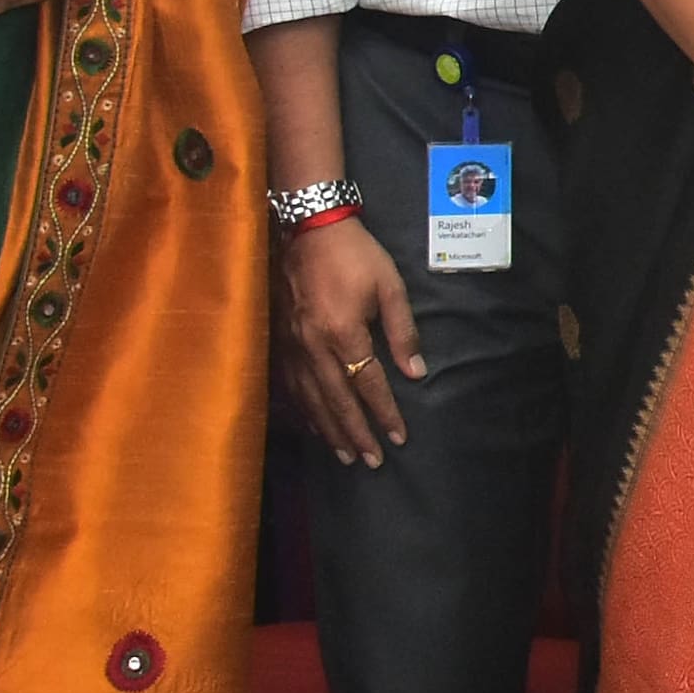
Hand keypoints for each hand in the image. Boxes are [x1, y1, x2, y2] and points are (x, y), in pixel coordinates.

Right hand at [278, 217, 422, 464]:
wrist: (308, 231)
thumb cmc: (355, 256)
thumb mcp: (389, 286)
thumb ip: (402, 331)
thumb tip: (415, 371)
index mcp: (343, 332)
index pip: (368, 383)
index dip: (384, 412)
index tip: (399, 437)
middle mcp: (313, 347)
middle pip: (337, 401)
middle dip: (356, 434)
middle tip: (372, 461)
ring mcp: (291, 347)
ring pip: (311, 399)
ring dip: (329, 429)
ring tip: (345, 455)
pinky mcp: (278, 342)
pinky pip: (291, 387)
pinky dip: (305, 410)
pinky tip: (314, 425)